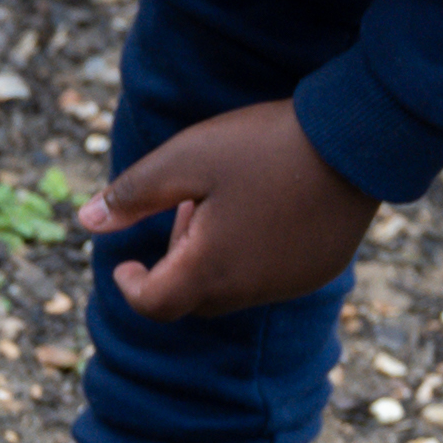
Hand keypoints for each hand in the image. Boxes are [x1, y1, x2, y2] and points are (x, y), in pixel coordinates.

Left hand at [79, 100, 379, 321]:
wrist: (357, 138)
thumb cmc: (264, 146)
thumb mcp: (184, 160)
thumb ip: (132, 195)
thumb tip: (85, 222)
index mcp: (211, 269)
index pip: (154, 304)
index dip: (130, 287)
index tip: (124, 263)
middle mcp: (251, 289)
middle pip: (193, 298)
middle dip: (176, 263)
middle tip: (186, 208)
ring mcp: (291, 283)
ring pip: (233, 289)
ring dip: (215, 258)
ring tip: (226, 200)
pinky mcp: (320, 269)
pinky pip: (271, 277)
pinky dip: (253, 256)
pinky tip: (265, 207)